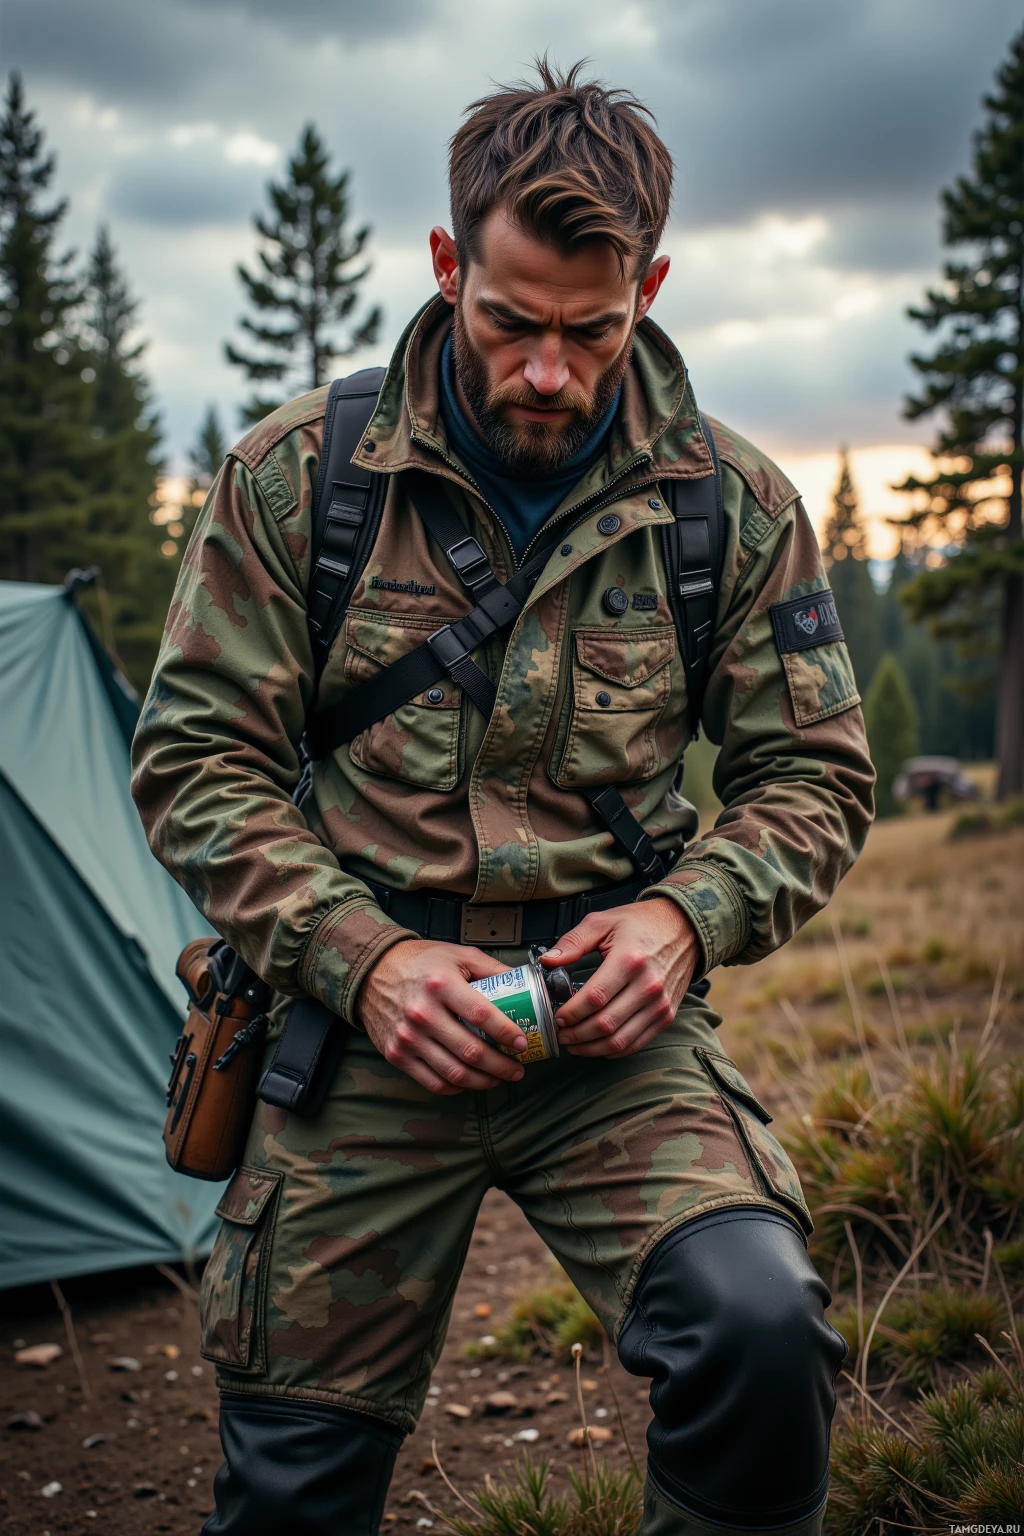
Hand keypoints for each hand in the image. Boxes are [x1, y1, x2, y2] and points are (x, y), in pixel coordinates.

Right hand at [358, 939, 529, 1093]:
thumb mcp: (458, 954)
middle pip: (471, 1051)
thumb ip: (491, 969)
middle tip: (517, 1069)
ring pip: (454, 1073)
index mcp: (440, 985)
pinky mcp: (397, 1054)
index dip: (506, 1033)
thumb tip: (523, 985)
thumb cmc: (420, 962)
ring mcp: (408, 1038)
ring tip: (499, 1078)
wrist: (372, 972)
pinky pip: (432, 1082)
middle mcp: (423, 1013)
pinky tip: (470, 1081)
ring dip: (483, 1081)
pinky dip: (456, 1087)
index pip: (482, 1016)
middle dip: (502, 1066)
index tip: (522, 1042)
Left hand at [540, 898, 699, 1056]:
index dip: (571, 1012)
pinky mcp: (666, 1015)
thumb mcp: (603, 921)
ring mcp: (660, 1004)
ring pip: (620, 1040)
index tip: (557, 1016)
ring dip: (592, 1048)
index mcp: (629, 960)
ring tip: (573, 1043)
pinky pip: (637, 1043)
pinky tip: (597, 1045)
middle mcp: (648, 986)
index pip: (594, 998)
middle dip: (576, 1034)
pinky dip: (613, 1050)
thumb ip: (573, 942)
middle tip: (560, 1033)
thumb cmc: (641, 924)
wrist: (684, 929)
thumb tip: (547, 961)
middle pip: (605, 1023)